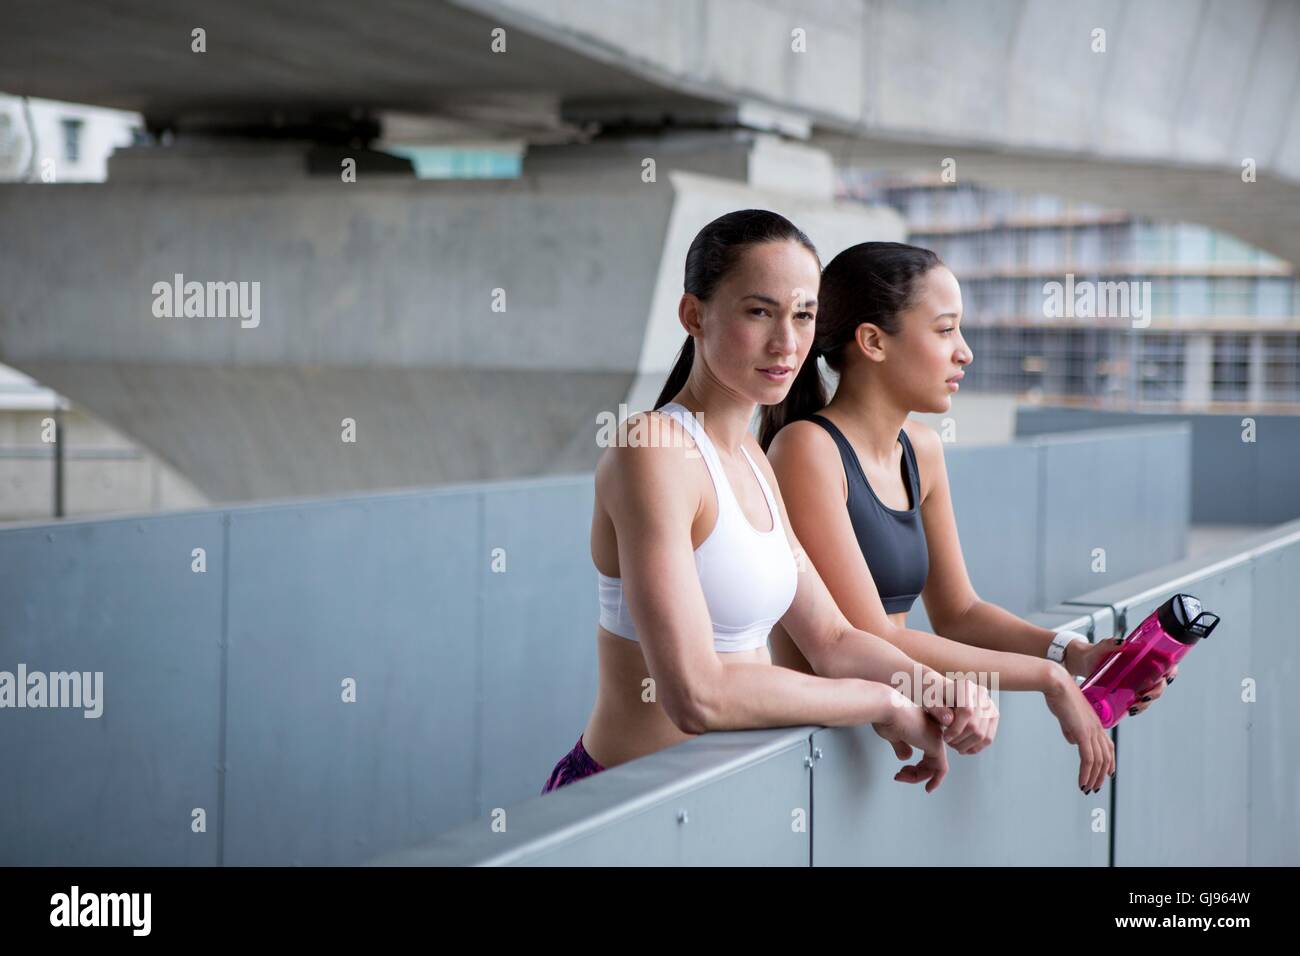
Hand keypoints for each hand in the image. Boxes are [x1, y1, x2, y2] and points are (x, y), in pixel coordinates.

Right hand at [873, 690, 948, 792]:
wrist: (886, 706)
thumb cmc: (885, 715)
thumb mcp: (892, 734)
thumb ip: (901, 745)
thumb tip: (906, 757)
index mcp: (924, 726)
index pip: (927, 752)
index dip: (916, 766)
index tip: (902, 771)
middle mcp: (933, 731)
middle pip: (931, 761)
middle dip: (915, 773)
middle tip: (899, 775)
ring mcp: (936, 738)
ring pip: (935, 767)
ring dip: (918, 777)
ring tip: (901, 776)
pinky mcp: (936, 745)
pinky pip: (941, 769)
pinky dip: (935, 781)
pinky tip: (928, 788)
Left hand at [934, 675, 998, 754]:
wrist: (944, 693)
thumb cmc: (934, 696)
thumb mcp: (930, 700)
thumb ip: (937, 709)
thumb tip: (949, 721)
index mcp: (965, 686)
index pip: (967, 711)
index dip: (956, 729)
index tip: (945, 738)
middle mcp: (981, 694)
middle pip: (975, 725)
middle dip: (960, 739)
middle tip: (948, 742)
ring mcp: (990, 706)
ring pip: (983, 735)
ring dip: (967, 745)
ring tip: (954, 746)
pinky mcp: (993, 716)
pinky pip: (988, 738)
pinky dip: (976, 747)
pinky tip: (963, 748)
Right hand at [1043, 669, 1115, 792]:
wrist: (1056, 683)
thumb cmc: (1058, 695)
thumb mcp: (1066, 716)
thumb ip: (1071, 729)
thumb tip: (1072, 741)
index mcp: (1095, 722)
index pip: (1108, 746)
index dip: (1110, 762)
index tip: (1108, 774)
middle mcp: (1097, 727)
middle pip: (1106, 757)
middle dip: (1101, 775)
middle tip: (1094, 787)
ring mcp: (1091, 730)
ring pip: (1099, 761)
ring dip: (1094, 777)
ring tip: (1087, 788)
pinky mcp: (1083, 733)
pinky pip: (1088, 759)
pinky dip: (1086, 773)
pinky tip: (1082, 782)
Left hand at [1068, 637, 1178, 715]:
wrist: (1084, 662)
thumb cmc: (1097, 652)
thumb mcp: (1104, 646)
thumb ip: (1111, 643)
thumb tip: (1122, 643)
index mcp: (1145, 658)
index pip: (1167, 665)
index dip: (1172, 671)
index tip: (1167, 677)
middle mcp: (1144, 672)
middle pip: (1160, 683)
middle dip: (1157, 692)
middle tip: (1145, 695)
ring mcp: (1137, 684)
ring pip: (1151, 695)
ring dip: (1147, 703)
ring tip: (1135, 706)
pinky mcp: (1128, 693)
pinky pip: (1138, 703)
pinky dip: (1138, 708)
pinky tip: (1131, 710)